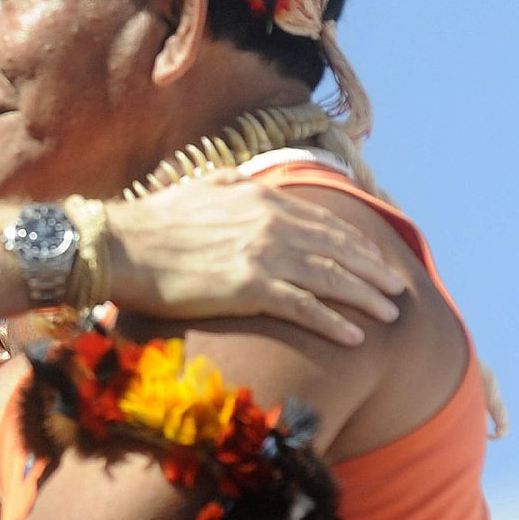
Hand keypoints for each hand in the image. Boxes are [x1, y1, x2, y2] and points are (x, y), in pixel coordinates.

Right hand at [104, 171, 405, 344]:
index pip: (323, 222)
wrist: (120, 246)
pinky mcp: (249, 288)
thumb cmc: (154, 222)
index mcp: (262, 198)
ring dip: (365, 297)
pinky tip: (355, 337)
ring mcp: (262, 255)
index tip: (376, 258)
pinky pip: (303, 308)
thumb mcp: (203, 188)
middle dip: (372, 270)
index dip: (355, 242)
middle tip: (398, 288)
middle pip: (337, 250)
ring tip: (390, 314)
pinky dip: (333, 322)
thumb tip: (247, 182)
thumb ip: (234, 185)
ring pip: (330, 278)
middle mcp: (270, 223)